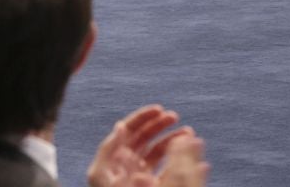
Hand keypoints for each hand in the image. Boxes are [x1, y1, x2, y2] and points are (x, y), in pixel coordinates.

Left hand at [87, 105, 204, 186]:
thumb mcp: (100, 174)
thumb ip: (109, 150)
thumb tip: (120, 126)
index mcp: (115, 155)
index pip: (129, 129)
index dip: (143, 118)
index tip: (159, 109)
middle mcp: (128, 161)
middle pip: (144, 137)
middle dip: (159, 125)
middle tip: (175, 117)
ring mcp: (140, 173)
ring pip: (157, 151)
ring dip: (171, 139)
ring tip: (189, 132)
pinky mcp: (151, 184)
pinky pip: (165, 168)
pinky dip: (176, 160)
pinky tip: (188, 153)